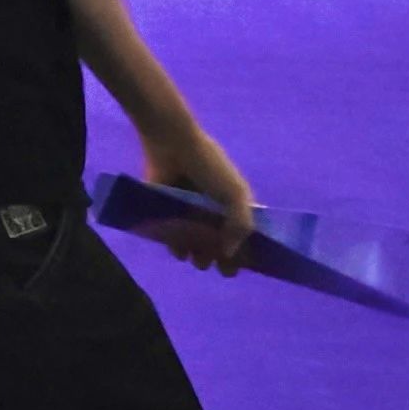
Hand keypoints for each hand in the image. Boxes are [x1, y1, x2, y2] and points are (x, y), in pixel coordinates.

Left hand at [133, 119, 256, 269]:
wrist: (172, 143)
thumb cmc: (209, 167)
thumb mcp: (235, 195)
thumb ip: (240, 226)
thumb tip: (228, 255)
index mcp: (233, 207)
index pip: (243, 239)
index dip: (242, 255)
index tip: (236, 266)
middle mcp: (212, 212)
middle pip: (218, 246)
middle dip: (218, 259)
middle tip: (215, 261)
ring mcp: (189, 213)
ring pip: (195, 246)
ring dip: (197, 256)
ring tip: (196, 255)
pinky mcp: (166, 212)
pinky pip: (172, 238)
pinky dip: (176, 247)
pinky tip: (178, 247)